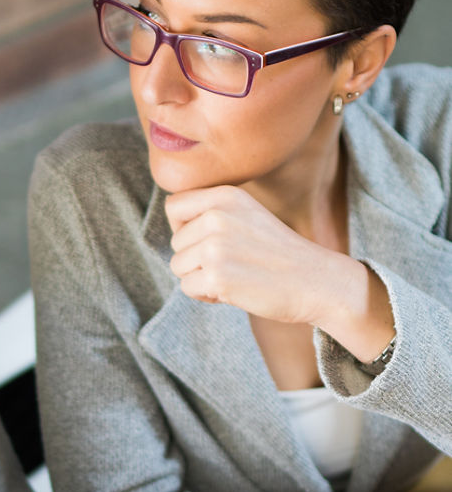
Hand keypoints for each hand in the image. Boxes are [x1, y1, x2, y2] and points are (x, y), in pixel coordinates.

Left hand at [165, 186, 392, 357]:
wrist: (317, 281)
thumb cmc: (279, 254)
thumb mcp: (248, 215)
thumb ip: (212, 214)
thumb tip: (174, 229)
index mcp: (226, 196)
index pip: (174, 206)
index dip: (182, 228)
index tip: (205, 241)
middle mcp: (218, 216)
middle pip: (175, 243)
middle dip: (195, 259)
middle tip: (230, 265)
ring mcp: (216, 246)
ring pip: (178, 266)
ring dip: (199, 278)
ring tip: (232, 276)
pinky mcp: (216, 275)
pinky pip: (187, 288)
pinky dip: (206, 295)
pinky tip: (232, 291)